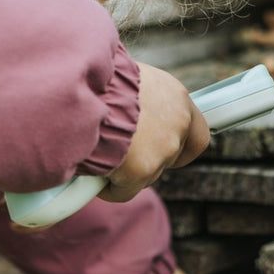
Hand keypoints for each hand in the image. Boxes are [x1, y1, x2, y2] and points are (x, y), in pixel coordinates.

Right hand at [99, 64, 208, 204]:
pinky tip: (90, 171)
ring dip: (126, 171)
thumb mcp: (126, 82)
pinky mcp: (142, 170)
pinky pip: (123, 191)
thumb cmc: (94, 83)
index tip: (164, 148)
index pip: (198, 133)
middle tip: (122, 154)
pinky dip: (107, 188)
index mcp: (175, 96)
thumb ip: (140, 101)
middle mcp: (177, 122)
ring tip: (99, 152)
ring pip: (147, 175)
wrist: (75, 92)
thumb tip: (134, 116)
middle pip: (171, 158)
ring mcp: (163, 148)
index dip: (181, 145)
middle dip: (148, 160)